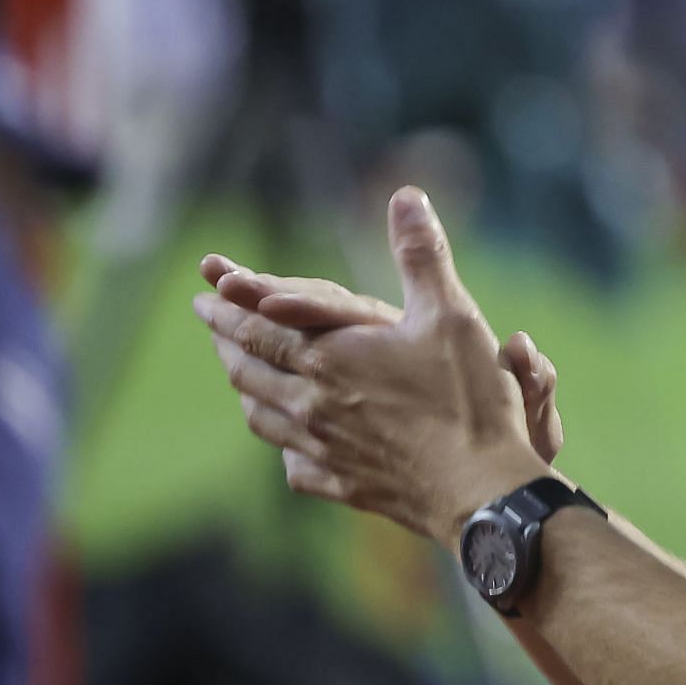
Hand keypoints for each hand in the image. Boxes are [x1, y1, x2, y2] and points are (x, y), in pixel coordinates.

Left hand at [198, 256, 565, 463]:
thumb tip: (406, 195)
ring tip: (241, 377)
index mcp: (330, 358)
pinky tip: (290, 448)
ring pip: (263, 418)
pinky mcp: (344, 485)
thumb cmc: (467, 399)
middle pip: (248, 371)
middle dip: (225, 344)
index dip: (227, 308)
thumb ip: (421, 254)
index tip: (204, 294)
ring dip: (245, 390)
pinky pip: (295, 466)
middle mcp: (312, 404)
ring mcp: (324, 449)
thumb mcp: (451, 314)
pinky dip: (282, 447)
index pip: (258, 327)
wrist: (481, 490)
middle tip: (211, 327)